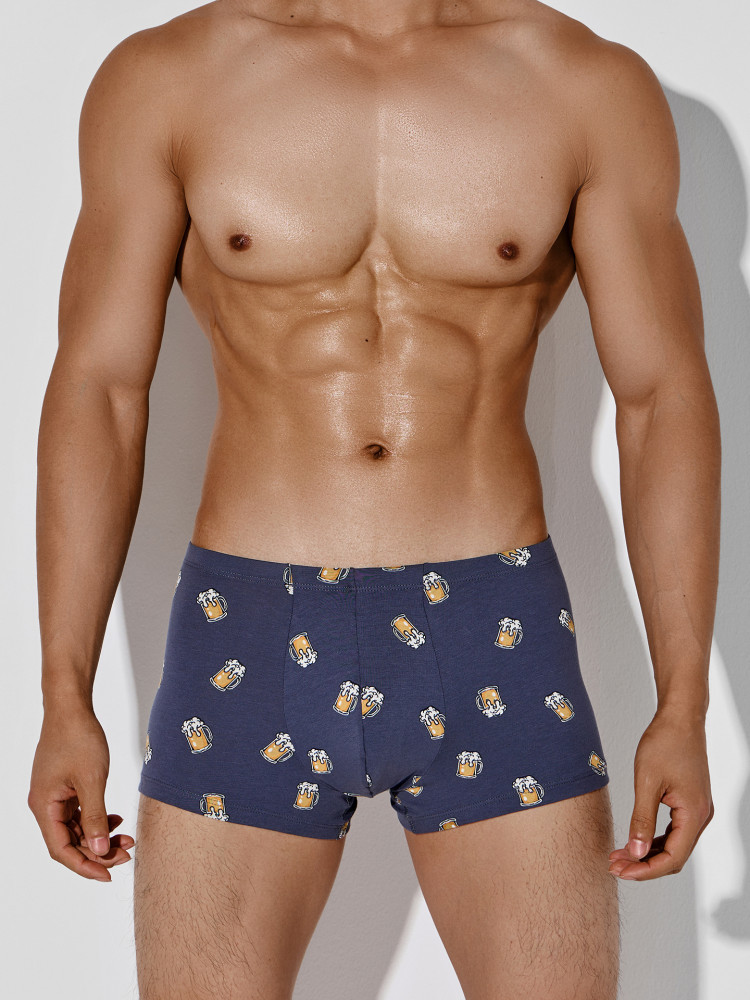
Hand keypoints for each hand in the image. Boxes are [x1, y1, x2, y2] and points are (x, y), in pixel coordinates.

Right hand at [28, 705, 134, 881]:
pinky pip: (79, 813)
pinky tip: (116, 818)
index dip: (84, 866)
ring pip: (76, 828)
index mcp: (44, 806)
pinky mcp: (64, 787)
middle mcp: (45, 805)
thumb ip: (95, 817)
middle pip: (69, 842)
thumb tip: (98, 850)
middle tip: (127, 853)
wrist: (72, 708)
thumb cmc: (78, 738)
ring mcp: (54, 796)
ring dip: (100, 835)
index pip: (61, 849)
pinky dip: (97, 819)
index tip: (108, 874)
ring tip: (127, 838)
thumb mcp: (92, 780)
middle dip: (97, 851)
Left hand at [609, 707, 713, 880]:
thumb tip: (636, 852)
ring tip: (620, 855)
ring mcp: (697, 810)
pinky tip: (635, 840)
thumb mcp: (647, 782)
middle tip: (614, 866)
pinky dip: (655, 839)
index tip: (620, 872)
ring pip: (674, 845)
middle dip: (644, 864)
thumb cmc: (665, 743)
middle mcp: (701, 816)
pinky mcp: (690, 803)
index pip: (672, 858)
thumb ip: (642, 820)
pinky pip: (674, 831)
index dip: (645, 870)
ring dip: (648, 853)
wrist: (680, 718)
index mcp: (694, 814)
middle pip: (674, 856)